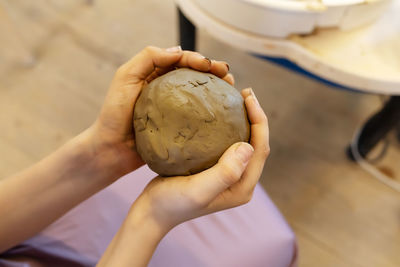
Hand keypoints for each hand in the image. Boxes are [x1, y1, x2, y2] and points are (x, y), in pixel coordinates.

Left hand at [84, 46, 233, 179]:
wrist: (111, 149)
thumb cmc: (114, 114)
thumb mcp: (125, 78)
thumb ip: (148, 58)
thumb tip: (178, 50)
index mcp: (155, 75)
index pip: (181, 61)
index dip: (198, 59)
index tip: (211, 65)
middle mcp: (167, 90)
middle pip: (194, 75)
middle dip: (213, 71)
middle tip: (227, 74)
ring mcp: (174, 109)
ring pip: (199, 94)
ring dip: (216, 88)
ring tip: (231, 88)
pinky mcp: (178, 127)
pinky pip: (197, 116)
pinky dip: (211, 111)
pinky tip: (223, 111)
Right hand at [131, 88, 268, 230]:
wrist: (152, 211)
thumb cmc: (172, 203)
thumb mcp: (197, 190)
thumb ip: (225, 172)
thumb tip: (248, 147)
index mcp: (242, 187)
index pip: (260, 149)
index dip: (260, 121)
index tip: (249, 97)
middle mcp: (239, 181)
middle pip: (256, 143)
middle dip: (256, 117)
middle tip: (245, 93)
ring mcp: (228, 175)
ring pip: (242, 141)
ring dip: (243, 119)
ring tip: (235, 97)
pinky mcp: (215, 169)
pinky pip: (226, 142)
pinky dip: (226, 125)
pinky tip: (215, 112)